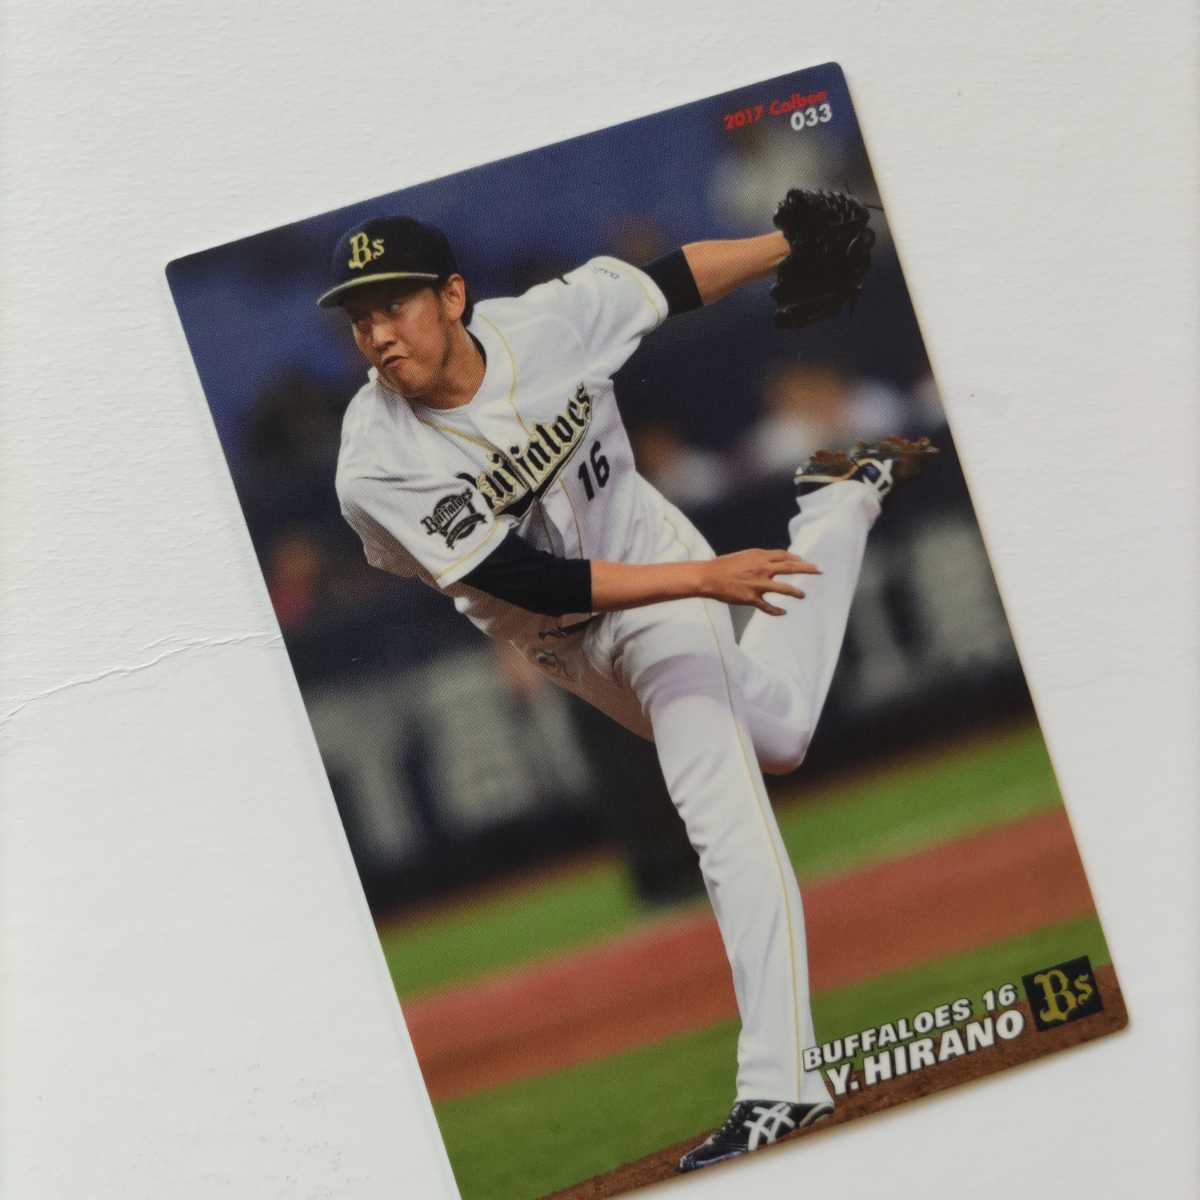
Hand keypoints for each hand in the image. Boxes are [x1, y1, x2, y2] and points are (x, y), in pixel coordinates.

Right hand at [699, 549, 820, 615]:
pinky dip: (777, 611)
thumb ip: (758, 558)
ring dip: (796, 592)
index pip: (783, 556)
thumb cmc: (723, 565)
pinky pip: (768, 607)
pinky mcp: (751, 598)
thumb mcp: (743, 556)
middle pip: (790, 568)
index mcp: (759, 557)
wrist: (708, 577)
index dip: (796, 558)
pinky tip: (783, 612)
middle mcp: (762, 569)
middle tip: (819, 570)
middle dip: (807, 569)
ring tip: (803, 595)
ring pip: (784, 589)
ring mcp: (758, 584)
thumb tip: (770, 560)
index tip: (804, 561)